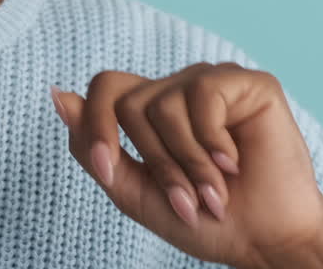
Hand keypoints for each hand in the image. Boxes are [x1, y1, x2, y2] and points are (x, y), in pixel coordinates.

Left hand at [51, 62, 322, 268]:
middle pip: (129, 104)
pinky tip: (235, 163)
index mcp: (151, 108)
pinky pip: (205, 97)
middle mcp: (180, 88)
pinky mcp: (250, 83)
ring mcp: (214, 81)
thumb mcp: (133, 191)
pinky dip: (213, 144)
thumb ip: (94, 147)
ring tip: (214, 191)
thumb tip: (57, 94)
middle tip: (188, 199)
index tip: (106, 167)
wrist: (264, 241)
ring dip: (188, 164)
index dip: (95, 124)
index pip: (105, 87)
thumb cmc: (204, 220)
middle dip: (154, 163)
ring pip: (163, 105)